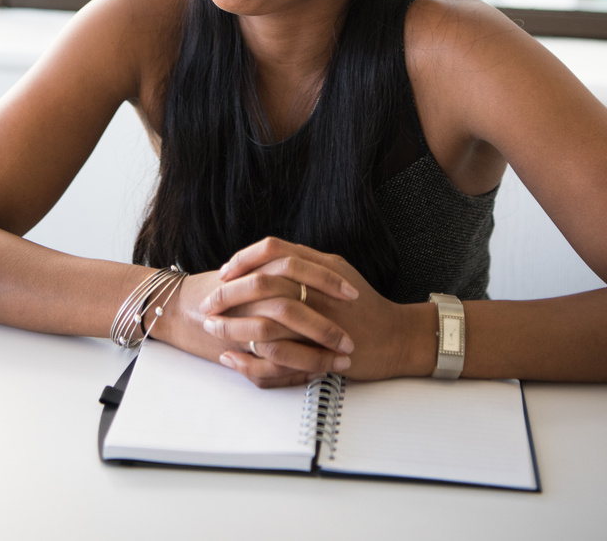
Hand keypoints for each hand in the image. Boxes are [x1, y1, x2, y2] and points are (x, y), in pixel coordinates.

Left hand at [198, 237, 422, 386]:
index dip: (244, 259)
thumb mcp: (337, 272)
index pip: (273, 249)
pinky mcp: (320, 350)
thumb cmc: (364, 305)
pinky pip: (279, 353)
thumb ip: (307, 263)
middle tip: (209, 304)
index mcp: (321, 265)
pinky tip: (234, 357)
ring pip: (266, 320)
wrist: (396, 337)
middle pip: (263, 284)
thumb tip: (271, 258)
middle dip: (230, 294)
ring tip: (214, 329)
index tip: (225, 272)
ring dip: (234, 325)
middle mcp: (319, 288)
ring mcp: (320, 321)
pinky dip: (251, 356)